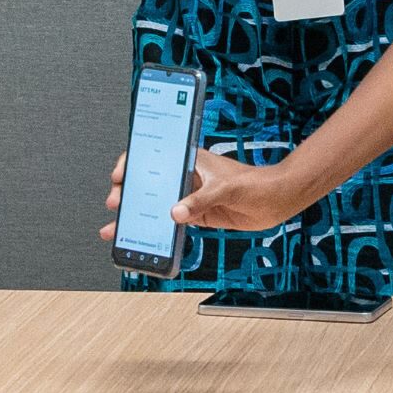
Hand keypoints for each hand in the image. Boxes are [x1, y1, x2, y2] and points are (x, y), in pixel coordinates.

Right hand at [98, 146, 302, 238]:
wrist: (276, 201)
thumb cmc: (255, 183)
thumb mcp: (225, 189)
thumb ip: (200, 201)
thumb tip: (175, 213)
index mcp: (190, 160)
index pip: (154, 155)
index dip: (132, 163)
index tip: (119, 176)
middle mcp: (186, 177)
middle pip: (149, 182)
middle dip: (128, 193)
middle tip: (116, 204)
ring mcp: (190, 196)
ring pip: (156, 204)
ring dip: (137, 215)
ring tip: (117, 227)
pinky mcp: (196, 215)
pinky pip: (171, 222)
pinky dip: (156, 229)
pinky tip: (143, 237)